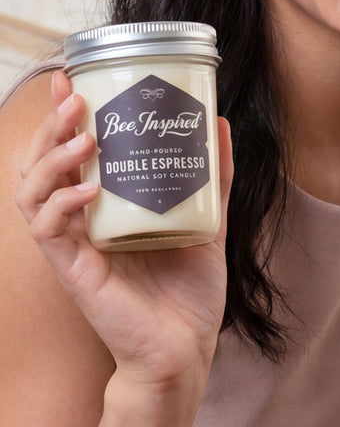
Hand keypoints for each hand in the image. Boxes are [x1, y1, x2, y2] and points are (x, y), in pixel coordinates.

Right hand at [15, 70, 233, 393]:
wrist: (186, 348)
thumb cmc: (189, 292)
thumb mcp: (207, 222)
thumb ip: (212, 178)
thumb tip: (219, 122)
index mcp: (104, 209)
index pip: (68, 153)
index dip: (62, 117)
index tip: (72, 79)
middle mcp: (81, 223)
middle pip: (40, 165)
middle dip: (51, 128)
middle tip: (75, 99)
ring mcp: (73, 247)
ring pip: (33, 192)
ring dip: (52, 160)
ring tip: (84, 139)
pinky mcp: (75, 272)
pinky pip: (50, 232)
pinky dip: (62, 207)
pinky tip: (86, 192)